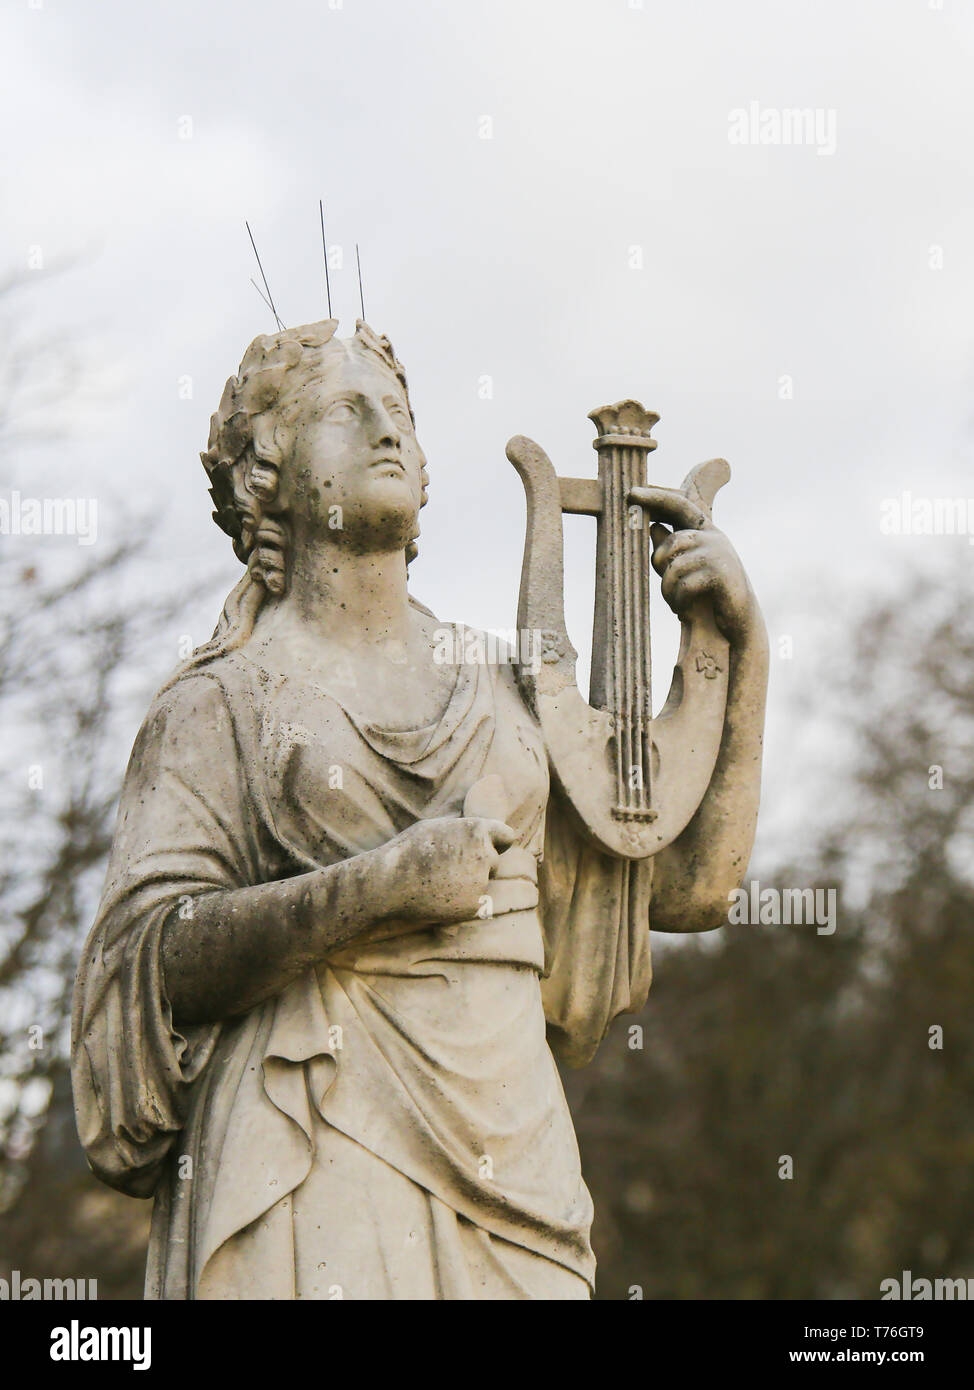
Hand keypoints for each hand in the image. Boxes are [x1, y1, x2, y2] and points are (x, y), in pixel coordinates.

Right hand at [381, 815, 525, 925]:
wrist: (389, 883)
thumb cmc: (410, 849)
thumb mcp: (439, 826)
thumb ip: (466, 828)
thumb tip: (485, 829)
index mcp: (477, 831)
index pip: (507, 836)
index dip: (498, 841)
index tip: (492, 846)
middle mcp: (484, 855)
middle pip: (495, 861)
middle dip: (479, 864)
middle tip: (449, 867)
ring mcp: (480, 882)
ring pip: (484, 881)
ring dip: (470, 882)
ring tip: (440, 881)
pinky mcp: (474, 905)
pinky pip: (475, 901)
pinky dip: (463, 900)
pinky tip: (439, 896)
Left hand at [631, 487, 755, 644]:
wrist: (739, 620)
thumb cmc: (709, 594)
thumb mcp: (688, 568)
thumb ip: (671, 550)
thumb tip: (653, 526)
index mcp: (706, 531)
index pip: (679, 505)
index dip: (656, 497)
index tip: (632, 493)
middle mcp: (714, 537)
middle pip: (671, 541)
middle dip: (660, 566)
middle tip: (667, 588)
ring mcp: (719, 553)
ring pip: (675, 565)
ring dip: (668, 589)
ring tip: (675, 602)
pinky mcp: (721, 574)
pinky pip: (684, 584)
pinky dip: (678, 600)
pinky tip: (683, 609)